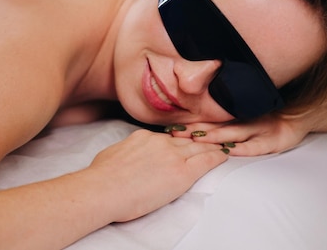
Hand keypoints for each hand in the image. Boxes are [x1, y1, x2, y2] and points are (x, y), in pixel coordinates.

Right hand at [89, 130, 227, 221]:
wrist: (104, 188)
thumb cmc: (101, 178)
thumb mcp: (113, 154)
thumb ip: (127, 152)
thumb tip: (127, 157)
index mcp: (143, 137)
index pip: (167, 138)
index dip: (179, 140)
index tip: (185, 141)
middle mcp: (160, 142)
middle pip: (185, 139)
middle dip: (199, 139)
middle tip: (212, 139)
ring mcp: (172, 155)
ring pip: (198, 147)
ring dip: (211, 146)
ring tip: (223, 145)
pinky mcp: (182, 172)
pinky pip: (206, 160)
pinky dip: (217, 156)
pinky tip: (225, 155)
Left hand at [169, 114, 312, 155]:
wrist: (300, 117)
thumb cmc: (269, 122)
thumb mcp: (246, 120)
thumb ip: (225, 125)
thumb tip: (195, 129)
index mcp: (236, 119)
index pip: (210, 122)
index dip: (192, 124)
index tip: (173, 127)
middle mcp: (245, 123)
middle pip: (216, 127)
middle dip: (196, 130)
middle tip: (177, 133)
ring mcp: (259, 131)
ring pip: (234, 133)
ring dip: (215, 136)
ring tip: (197, 138)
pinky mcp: (274, 141)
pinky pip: (256, 146)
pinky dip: (243, 149)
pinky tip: (231, 151)